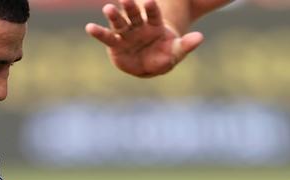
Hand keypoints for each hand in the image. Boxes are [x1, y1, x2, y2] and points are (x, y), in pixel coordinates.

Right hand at [85, 0, 204, 77]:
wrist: (150, 63)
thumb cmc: (164, 54)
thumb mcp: (177, 51)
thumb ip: (186, 45)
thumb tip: (200, 38)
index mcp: (155, 25)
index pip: (153, 15)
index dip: (151, 9)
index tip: (150, 1)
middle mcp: (139, 26)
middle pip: (135, 15)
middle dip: (131, 7)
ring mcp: (126, 34)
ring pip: (120, 23)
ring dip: (114, 15)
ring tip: (108, 8)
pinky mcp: (116, 44)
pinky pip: (107, 38)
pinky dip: (99, 33)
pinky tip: (89, 27)